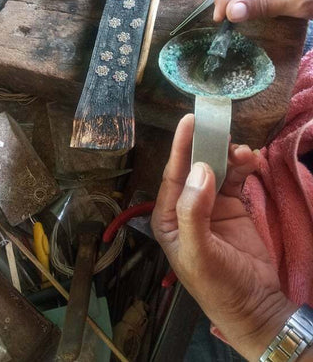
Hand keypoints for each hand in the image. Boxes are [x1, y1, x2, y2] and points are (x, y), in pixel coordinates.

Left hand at [151, 114, 296, 360]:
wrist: (256, 305)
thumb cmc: (218, 285)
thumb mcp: (200, 252)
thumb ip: (194, 211)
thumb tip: (200, 170)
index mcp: (168, 217)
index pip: (173, 175)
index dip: (181, 146)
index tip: (190, 120)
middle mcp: (186, 206)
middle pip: (195, 167)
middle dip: (207, 147)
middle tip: (222, 129)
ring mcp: (211, 204)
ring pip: (216, 169)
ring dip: (230, 157)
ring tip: (245, 153)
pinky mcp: (233, 206)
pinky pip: (235, 178)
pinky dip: (243, 167)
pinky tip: (252, 161)